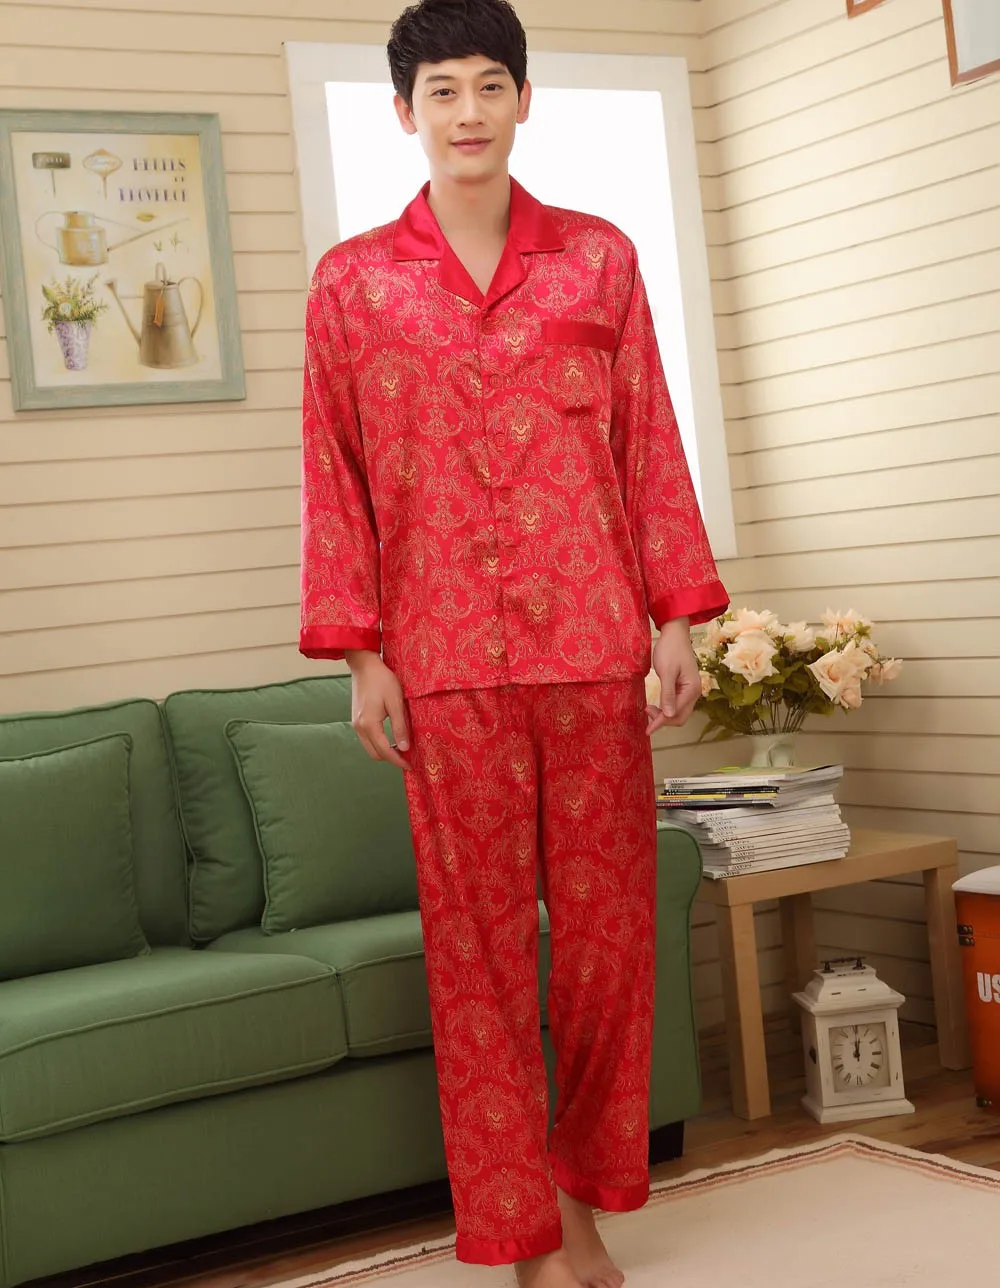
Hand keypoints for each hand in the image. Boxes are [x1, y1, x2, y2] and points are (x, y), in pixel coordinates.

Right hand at [344, 650, 411, 770]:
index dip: (398, 761)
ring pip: (370, 747)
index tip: (411, 765)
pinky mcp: (356, 719)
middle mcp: (359, 727)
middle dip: (391, 759)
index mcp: (369, 724)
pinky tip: (391, 738)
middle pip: (375, 754)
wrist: (364, 665)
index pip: (384, 751)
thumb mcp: (396, 702)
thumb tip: (404, 747)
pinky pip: (367, 739)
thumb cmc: (382, 680)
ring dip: (384, 751)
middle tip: (408, 758)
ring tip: (401, 749)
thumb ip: (400, 726)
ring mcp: (356, 724)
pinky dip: (378, 743)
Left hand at [647, 617, 699, 735]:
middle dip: (664, 720)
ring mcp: (690, 690)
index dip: (661, 722)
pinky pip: (677, 703)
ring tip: (649, 709)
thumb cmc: (670, 649)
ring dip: (665, 715)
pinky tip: (656, 705)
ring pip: (679, 711)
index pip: (676, 713)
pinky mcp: (685, 687)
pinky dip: (667, 707)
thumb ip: (667, 694)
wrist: (675, 633)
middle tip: (647, 714)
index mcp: (691, 690)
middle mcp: (694, 692)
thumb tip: (668, 715)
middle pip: (680, 716)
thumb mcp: (666, 672)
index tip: (648, 730)